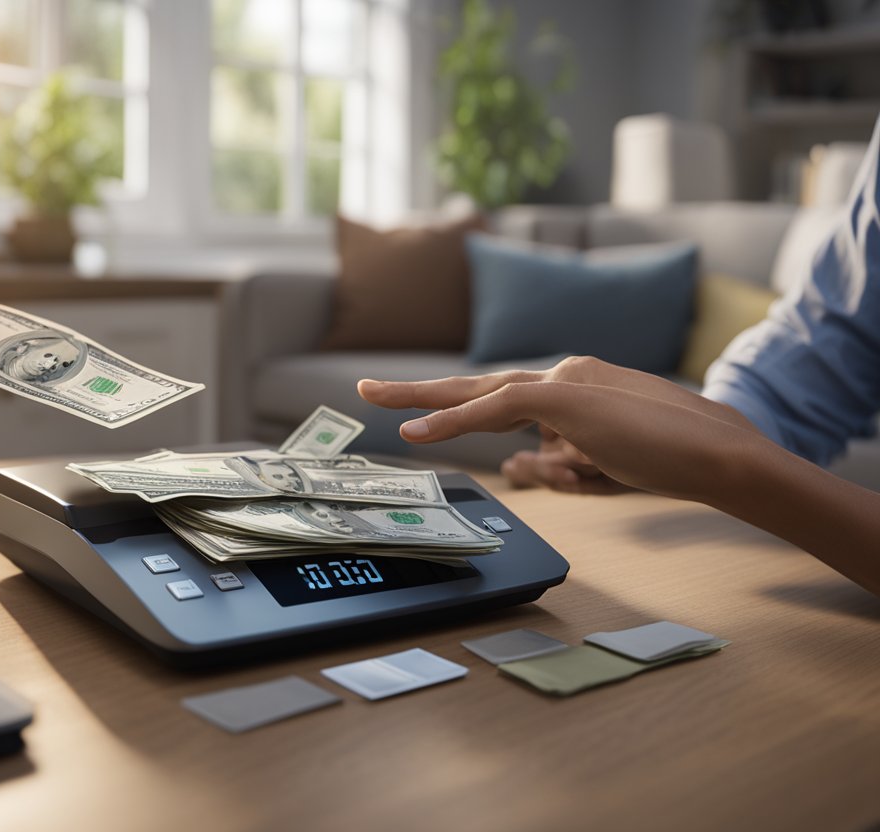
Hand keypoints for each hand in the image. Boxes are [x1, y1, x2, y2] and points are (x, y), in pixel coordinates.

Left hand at [357, 356, 762, 502]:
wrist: (720, 454)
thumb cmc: (665, 463)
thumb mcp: (599, 470)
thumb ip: (557, 465)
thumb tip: (518, 468)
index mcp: (570, 392)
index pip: (499, 398)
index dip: (454, 408)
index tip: (418, 419)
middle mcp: (563, 377)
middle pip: (478, 384)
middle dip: (420, 391)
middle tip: (368, 391)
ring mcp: (566, 382)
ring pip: (481, 390)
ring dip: (425, 399)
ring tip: (375, 400)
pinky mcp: (569, 395)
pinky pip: (501, 407)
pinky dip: (458, 419)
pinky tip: (420, 429)